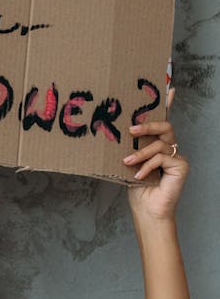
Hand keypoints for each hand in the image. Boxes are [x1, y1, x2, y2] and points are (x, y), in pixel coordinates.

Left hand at [123, 89, 187, 220]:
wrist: (147, 211)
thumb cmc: (137, 189)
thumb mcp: (129, 163)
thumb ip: (130, 148)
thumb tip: (117, 133)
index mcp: (158, 145)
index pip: (163, 121)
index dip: (168, 104)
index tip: (169, 88)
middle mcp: (170, 148)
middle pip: (165, 126)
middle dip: (148, 125)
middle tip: (131, 131)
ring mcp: (177, 157)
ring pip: (160, 144)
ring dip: (141, 152)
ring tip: (127, 162)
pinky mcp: (181, 166)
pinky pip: (162, 157)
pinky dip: (147, 166)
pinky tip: (139, 176)